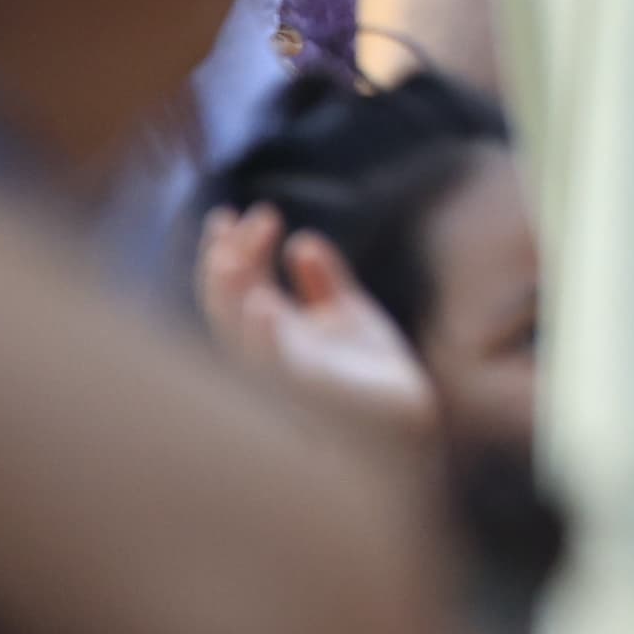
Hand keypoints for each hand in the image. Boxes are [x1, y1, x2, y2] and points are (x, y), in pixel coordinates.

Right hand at [192, 207, 436, 437]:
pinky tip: (264, 307)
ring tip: (230, 256)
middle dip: (221, 263)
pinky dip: (264, 340)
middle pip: (225, 307)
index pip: (237, 288)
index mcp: (276, 335)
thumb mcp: (349, 317)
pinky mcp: (311, 397)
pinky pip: (277, 372)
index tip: (242, 211)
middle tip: (230, 218)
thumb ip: (324, 282)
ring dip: (229, 298)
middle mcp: (270, 355)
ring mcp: (285, 377)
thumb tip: (302, 241)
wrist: (412, 421)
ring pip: (236, 339)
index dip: (231, 250)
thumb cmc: (373, 375)